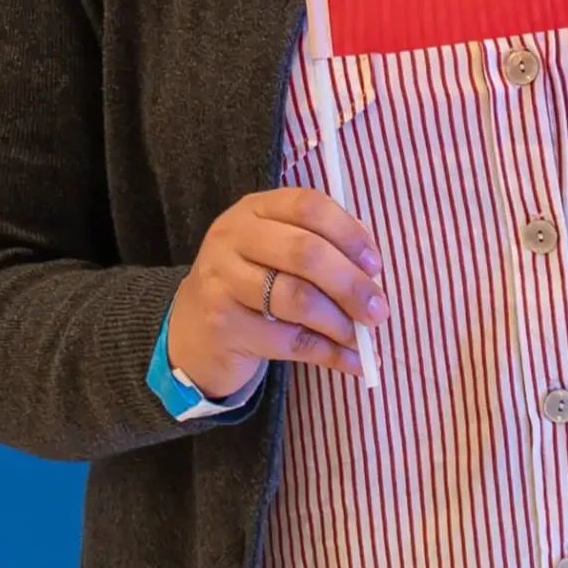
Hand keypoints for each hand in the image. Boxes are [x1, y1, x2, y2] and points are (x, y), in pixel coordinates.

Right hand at [167, 188, 387, 400]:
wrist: (190, 329)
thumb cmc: (249, 284)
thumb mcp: (275, 252)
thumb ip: (320, 248)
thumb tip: (371, 269)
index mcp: (255, 209)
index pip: (309, 206)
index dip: (349, 234)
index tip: (375, 265)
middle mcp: (233, 236)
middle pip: (305, 252)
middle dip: (350, 283)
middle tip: (378, 310)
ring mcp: (222, 279)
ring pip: (297, 298)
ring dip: (339, 322)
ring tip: (361, 337)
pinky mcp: (223, 324)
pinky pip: (288, 340)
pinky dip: (328, 353)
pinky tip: (352, 361)